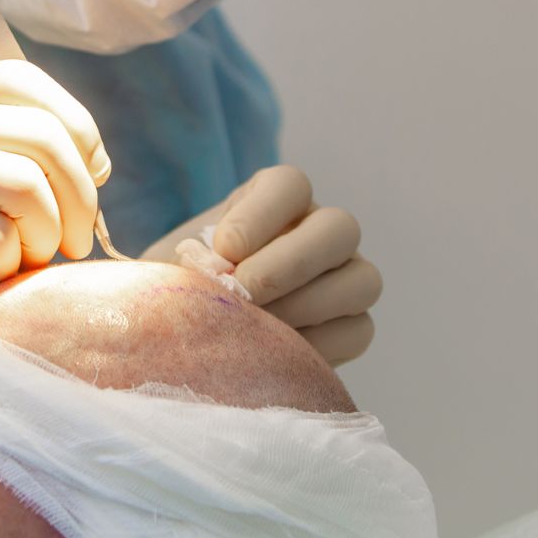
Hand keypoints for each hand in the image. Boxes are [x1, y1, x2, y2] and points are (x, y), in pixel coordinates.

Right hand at [0, 61, 108, 451]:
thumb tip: (88, 158)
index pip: (24, 80)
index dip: (76, 124)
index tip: (92, 173)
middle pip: (46, 134)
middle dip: (79, 195)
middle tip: (73, 240)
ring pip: (33, 186)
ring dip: (44, 235)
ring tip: (22, 261)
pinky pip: (0, 237)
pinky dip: (4, 267)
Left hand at [143, 166, 380, 365]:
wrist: (185, 336)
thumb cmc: (179, 291)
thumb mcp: (176, 266)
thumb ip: (192, 262)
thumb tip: (209, 273)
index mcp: (275, 200)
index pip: (291, 185)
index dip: (261, 214)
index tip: (223, 249)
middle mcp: (319, 231)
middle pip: (339, 228)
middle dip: (289, 263)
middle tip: (243, 291)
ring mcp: (344, 277)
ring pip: (361, 280)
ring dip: (305, 306)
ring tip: (255, 328)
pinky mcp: (353, 325)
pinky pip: (357, 330)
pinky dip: (318, 344)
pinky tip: (275, 352)